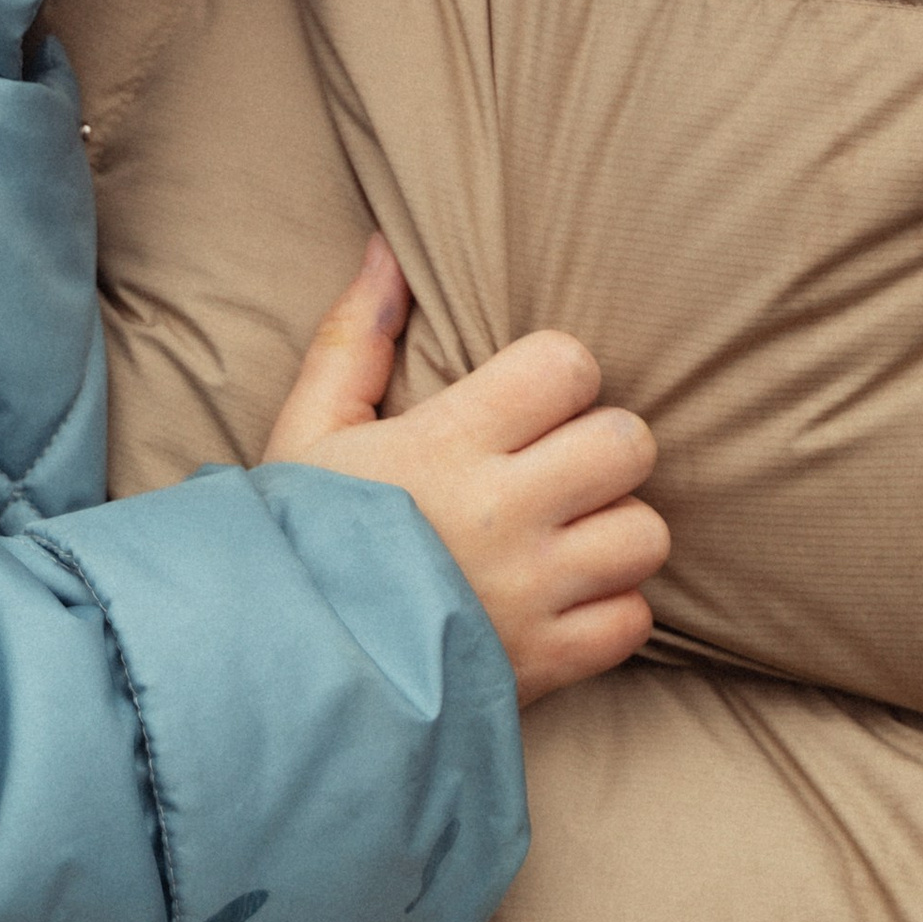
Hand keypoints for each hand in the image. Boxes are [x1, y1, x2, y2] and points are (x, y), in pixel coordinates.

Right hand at [265, 235, 666, 706]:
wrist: (278, 672)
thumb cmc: (296, 538)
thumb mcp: (308, 428)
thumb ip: (354, 336)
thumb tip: (387, 249)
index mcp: (449, 443)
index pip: (568, 366)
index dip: (557, 375)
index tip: (526, 402)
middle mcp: (504, 513)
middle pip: (627, 442)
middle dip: (601, 445)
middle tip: (555, 464)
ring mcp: (532, 594)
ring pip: (644, 534)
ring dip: (614, 530)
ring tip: (565, 533)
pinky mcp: (546, 664)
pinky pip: (632, 620)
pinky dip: (609, 609)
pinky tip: (562, 599)